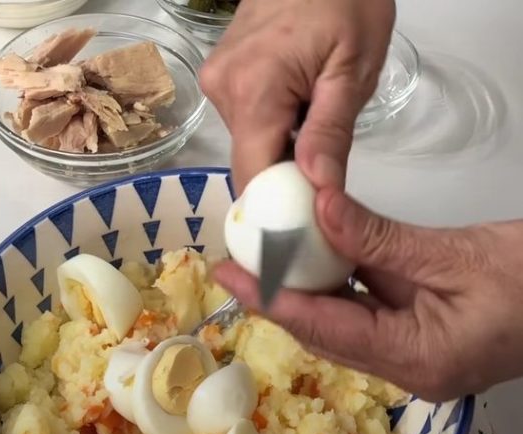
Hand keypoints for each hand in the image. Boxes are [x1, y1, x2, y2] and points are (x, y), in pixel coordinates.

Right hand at [199, 0, 395, 192]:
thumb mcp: (353, 68)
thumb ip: (331, 133)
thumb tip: (318, 190)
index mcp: (254, 92)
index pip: (253, 177)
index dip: (276, 211)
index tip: (304, 229)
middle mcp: (223, 92)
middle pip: (249, 164)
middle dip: (284, 182)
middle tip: (324, 180)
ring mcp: (217, 83)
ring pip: (248, 146)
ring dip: (280, 153)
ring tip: (313, 128)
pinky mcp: (221, 78)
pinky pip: (246, 124)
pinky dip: (272, 132)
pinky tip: (297, 112)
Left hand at [214, 190, 522, 400]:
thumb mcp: (455, 253)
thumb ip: (379, 238)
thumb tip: (318, 209)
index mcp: (417, 360)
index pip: (324, 328)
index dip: (272, 299)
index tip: (231, 273)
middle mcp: (406, 372)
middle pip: (323, 334)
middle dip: (274, 299)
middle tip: (232, 265)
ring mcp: (412, 362)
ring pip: (338, 327)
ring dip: (300, 295)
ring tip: (259, 263)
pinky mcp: (417, 344)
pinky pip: (362, 318)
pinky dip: (334, 290)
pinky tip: (309, 264)